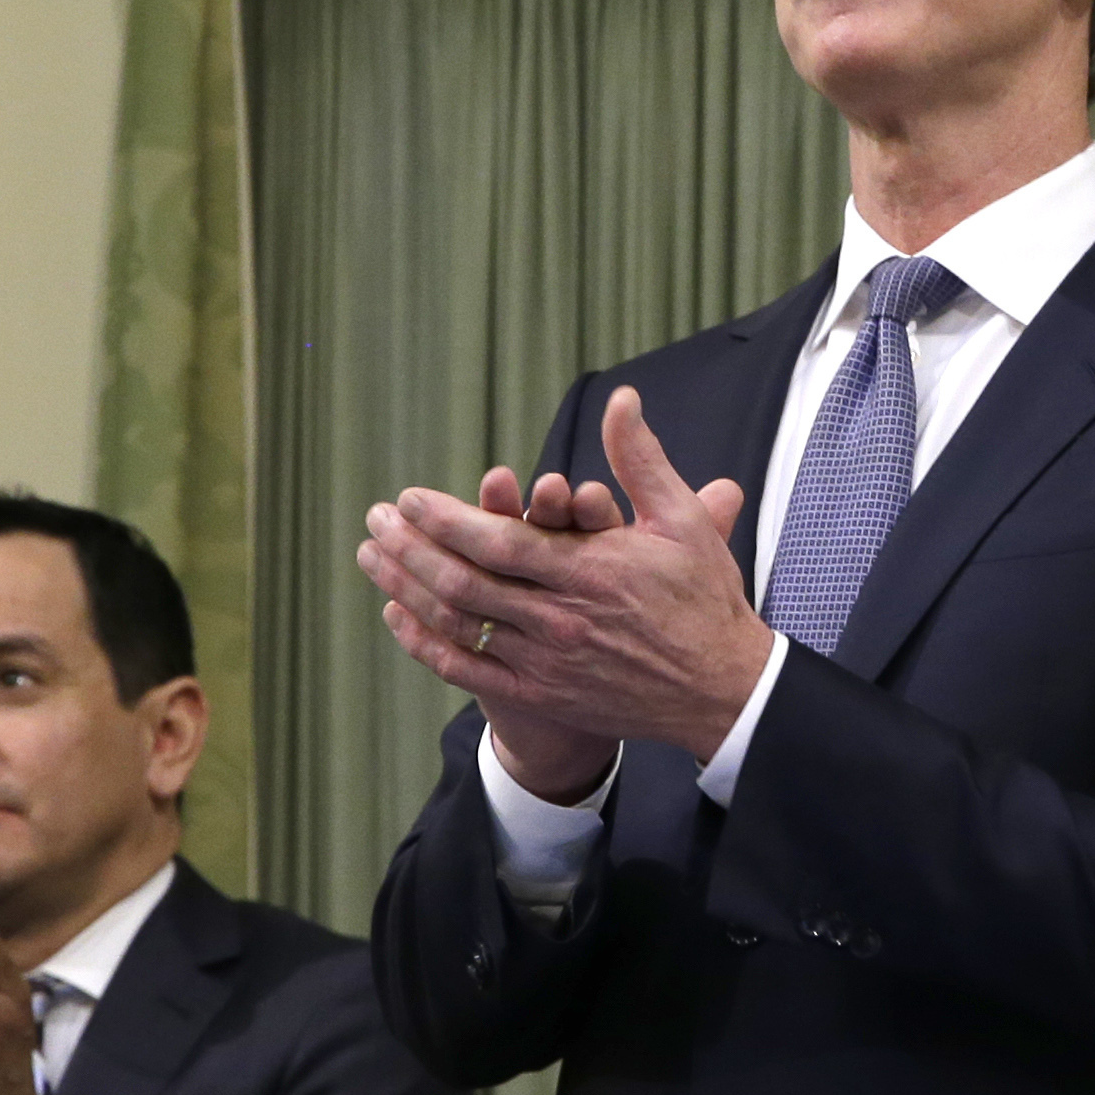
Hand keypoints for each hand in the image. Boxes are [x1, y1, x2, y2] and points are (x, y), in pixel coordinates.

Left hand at [357, 388, 767, 790]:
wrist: (721, 688)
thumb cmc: (704, 598)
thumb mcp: (683, 520)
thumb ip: (641, 459)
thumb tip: (621, 399)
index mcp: (591, 570)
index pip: (501, 542)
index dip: (448, 520)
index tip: (410, 499)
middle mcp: (562, 618)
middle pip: (466, 582)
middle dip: (412, 548)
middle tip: (376, 521)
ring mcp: (548, 662)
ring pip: (460, 624)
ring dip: (408, 589)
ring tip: (373, 558)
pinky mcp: (543, 695)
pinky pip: (469, 670)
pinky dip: (426, 644)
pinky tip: (398, 618)